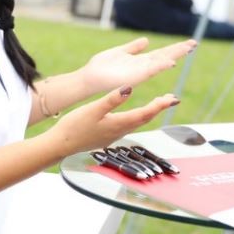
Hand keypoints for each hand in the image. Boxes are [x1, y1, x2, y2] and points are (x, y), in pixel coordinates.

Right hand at [49, 87, 179, 156]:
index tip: (172, 98)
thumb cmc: (74, 126)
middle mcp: (119, 131)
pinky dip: (137, 118)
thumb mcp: (92, 109)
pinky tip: (135, 115)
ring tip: (158, 104)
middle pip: (144, 119)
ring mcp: (114, 136)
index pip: (145, 113)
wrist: (61, 145)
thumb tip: (129, 88)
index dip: (159, 105)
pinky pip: (128, 126)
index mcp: (118, 123)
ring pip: (137, 123)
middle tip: (171, 99)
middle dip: (158, 109)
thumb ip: (111, 100)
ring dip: (149, 113)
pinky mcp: (107, 137)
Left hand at [80, 37, 195, 93]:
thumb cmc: (101, 68)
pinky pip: (150, 70)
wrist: (89, 79)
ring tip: (188, 48)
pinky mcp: (134, 76)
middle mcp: (143, 67)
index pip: (162, 53)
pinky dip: (161, 66)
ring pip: (161, 62)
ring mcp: (140, 72)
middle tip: (194, 43)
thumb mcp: (119, 52)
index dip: (175, 48)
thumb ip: (133, 48)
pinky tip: (171, 61)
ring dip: (174, 55)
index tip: (189, 43)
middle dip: (179, 50)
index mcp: (140, 61)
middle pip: (165, 56)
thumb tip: (146, 40)